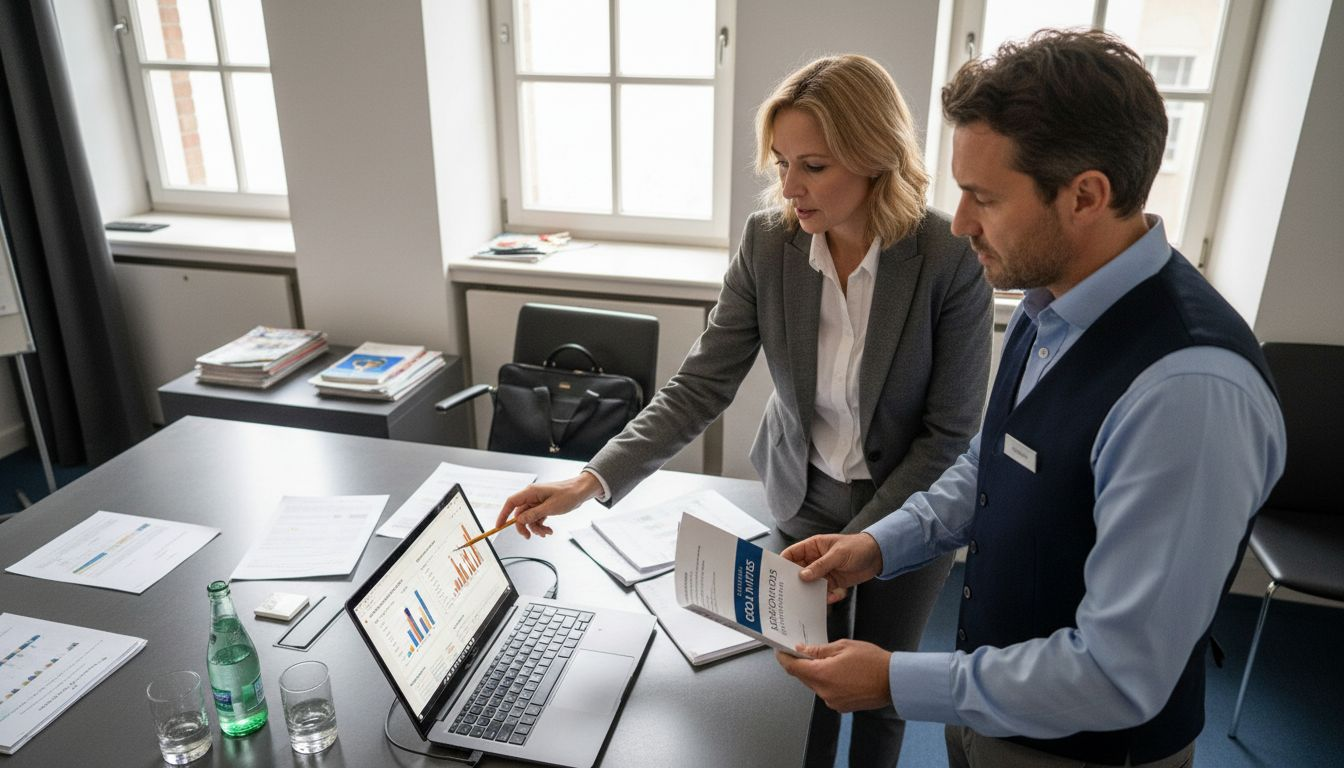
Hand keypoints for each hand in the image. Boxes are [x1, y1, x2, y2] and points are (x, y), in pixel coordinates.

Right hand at [497, 472, 601, 538]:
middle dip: (524, 527)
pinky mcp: (543, 506)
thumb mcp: (550, 507)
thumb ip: (533, 514)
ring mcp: (537, 502)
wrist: (581, 491)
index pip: (511, 503)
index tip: (499, 526)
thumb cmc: (568, 494)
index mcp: (531, 492)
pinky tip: (549, 530)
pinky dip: (541, 526)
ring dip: (535, 528)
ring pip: (529, 518)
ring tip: (546, 533)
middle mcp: (532, 496)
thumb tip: (519, 520)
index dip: (503, 515)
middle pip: (519, 514)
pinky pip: (536, 518)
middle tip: (529, 537)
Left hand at [775, 639, 892, 711]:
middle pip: (802, 676)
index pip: (793, 668)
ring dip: (816, 673)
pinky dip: (827, 681)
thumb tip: (802, 650)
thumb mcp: (843, 646)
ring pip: (814, 684)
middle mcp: (824, 691)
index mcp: (822, 675)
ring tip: (830, 660)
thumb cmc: (873, 662)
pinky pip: (826, 692)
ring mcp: (832, 701)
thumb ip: (819, 649)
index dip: (784, 658)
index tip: (780, 651)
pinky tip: (839, 672)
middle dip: (802, 664)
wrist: (893, 681)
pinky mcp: (840, 706)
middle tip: (806, 650)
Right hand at [780, 533, 883, 603]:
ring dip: (810, 592)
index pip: (792, 554)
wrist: (877, 556)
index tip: (775, 575)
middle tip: (789, 593)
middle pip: (798, 572)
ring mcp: (823, 572)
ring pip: (810, 584)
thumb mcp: (838, 554)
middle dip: (794, 582)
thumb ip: (820, 565)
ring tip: (810, 600)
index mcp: (813, 547)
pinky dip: (826, 596)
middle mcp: (815, 560)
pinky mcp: (832, 583)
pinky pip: (823, 592)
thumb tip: (802, 576)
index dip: (782, 563)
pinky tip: (833, 596)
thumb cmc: (857, 547)